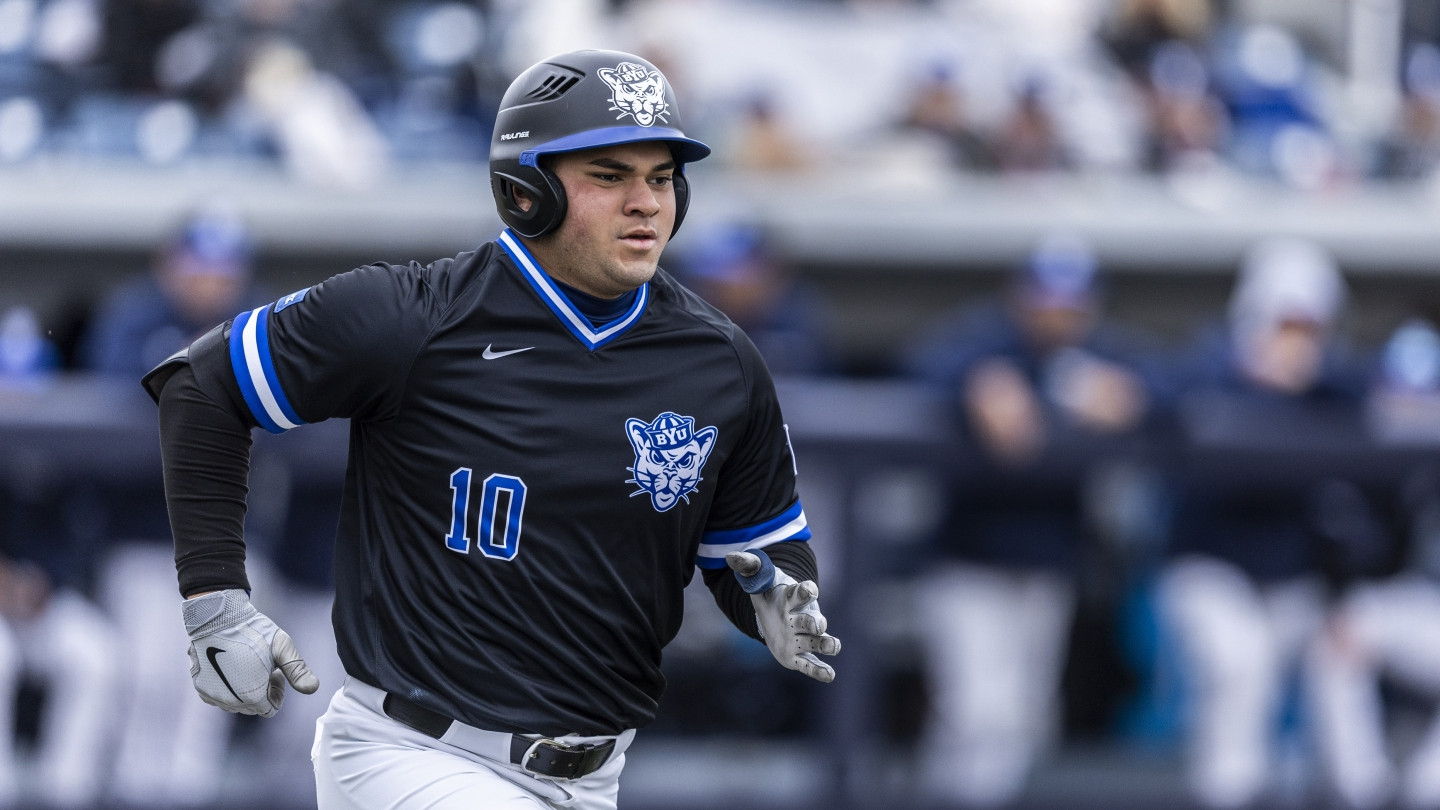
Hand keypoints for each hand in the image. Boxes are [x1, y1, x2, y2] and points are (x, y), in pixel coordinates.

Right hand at [182, 589, 318, 715]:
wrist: (218, 616)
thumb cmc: (254, 630)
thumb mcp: (281, 647)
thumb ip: (297, 670)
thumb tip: (313, 689)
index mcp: (252, 695)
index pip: (270, 709)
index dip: (276, 691)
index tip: (274, 672)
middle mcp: (230, 701)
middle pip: (253, 707)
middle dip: (261, 691)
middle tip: (262, 666)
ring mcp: (213, 695)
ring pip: (235, 704)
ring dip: (244, 690)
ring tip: (247, 664)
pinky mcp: (200, 687)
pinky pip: (219, 697)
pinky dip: (227, 687)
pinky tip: (231, 667)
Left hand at [726, 550, 840, 682]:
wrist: (776, 615)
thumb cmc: (769, 595)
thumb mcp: (758, 581)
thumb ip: (748, 567)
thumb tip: (730, 558)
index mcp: (791, 599)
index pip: (802, 592)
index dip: (806, 590)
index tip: (809, 589)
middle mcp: (800, 618)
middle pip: (811, 620)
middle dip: (815, 622)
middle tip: (817, 625)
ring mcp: (801, 638)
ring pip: (817, 642)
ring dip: (826, 644)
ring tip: (833, 646)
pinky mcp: (798, 657)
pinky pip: (811, 665)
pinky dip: (820, 670)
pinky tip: (829, 675)